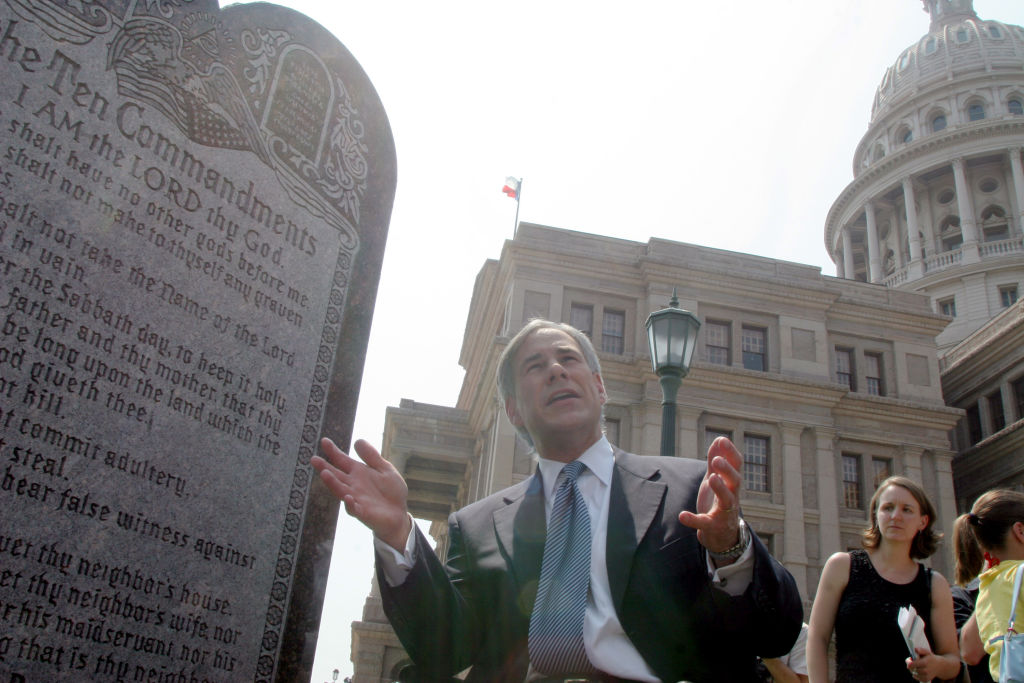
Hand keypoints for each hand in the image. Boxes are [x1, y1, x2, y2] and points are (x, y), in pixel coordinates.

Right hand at [312, 438, 411, 549]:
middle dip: (325, 467)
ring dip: (332, 483)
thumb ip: (372, 456)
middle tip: (313, 459)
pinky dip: (350, 504)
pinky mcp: (363, 513)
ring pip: (341, 491)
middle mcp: (353, 485)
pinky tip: (348, 498)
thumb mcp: (385, 469)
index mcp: (358, 473)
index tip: (324, 441)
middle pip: (336, 475)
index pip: (342, 460)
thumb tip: (358, 440)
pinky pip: (354, 509)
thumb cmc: (390, 491)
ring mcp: (356, 499)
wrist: (399, 514)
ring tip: (324, 474)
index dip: (333, 451)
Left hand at [678, 436, 742, 552]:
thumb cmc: (720, 502)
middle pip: (736, 481)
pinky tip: (682, 515)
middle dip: (727, 470)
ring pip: (727, 500)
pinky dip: (694, 520)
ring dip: (720, 489)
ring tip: (711, 478)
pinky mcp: (713, 527)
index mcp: (731, 484)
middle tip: (716, 460)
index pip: (737, 466)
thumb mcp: (717, 479)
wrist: (722, 534)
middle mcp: (732, 497)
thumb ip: (716, 461)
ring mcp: (724, 512)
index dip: (731, 452)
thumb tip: (719, 439)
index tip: (723, 439)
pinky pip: (705, 523)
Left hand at [906, 649, 935, 681]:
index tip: (907, 662)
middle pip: (915, 670)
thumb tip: (916, 649)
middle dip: (911, 667)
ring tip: (913, 668)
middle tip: (909, 665)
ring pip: (917, 674)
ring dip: (913, 671)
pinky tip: (915, 674)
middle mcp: (927, 670)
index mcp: (925, 662)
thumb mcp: (927, 652)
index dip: (910, 663)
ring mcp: (927, 675)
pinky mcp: (928, 679)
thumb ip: (921, 650)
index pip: (915, 664)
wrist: (940, 666)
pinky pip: (920, 679)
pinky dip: (917, 677)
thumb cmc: (931, 658)